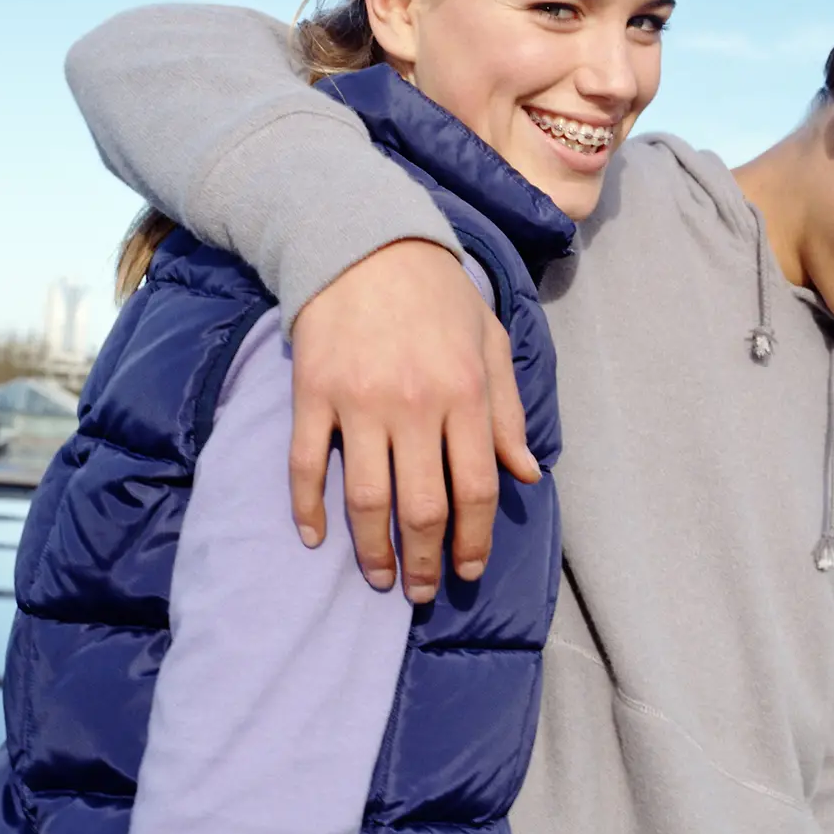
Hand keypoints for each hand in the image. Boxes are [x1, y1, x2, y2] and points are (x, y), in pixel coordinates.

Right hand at [288, 239, 537, 600]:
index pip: (476, 489)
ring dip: (374, 550)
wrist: (366, 242)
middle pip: (423, 506)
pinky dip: (308, 508)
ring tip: (381, 578)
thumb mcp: (490, 344)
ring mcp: (360, 401)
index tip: (468, 570)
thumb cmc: (439, 296)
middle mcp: (416, 404)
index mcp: (466, 394)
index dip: (474, 540)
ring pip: (367, 498)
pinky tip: (317, 537)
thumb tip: (526, 475)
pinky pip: (306, 464)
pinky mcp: (314, 393)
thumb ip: (507, 413)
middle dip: (427, 560)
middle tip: (425, 591)